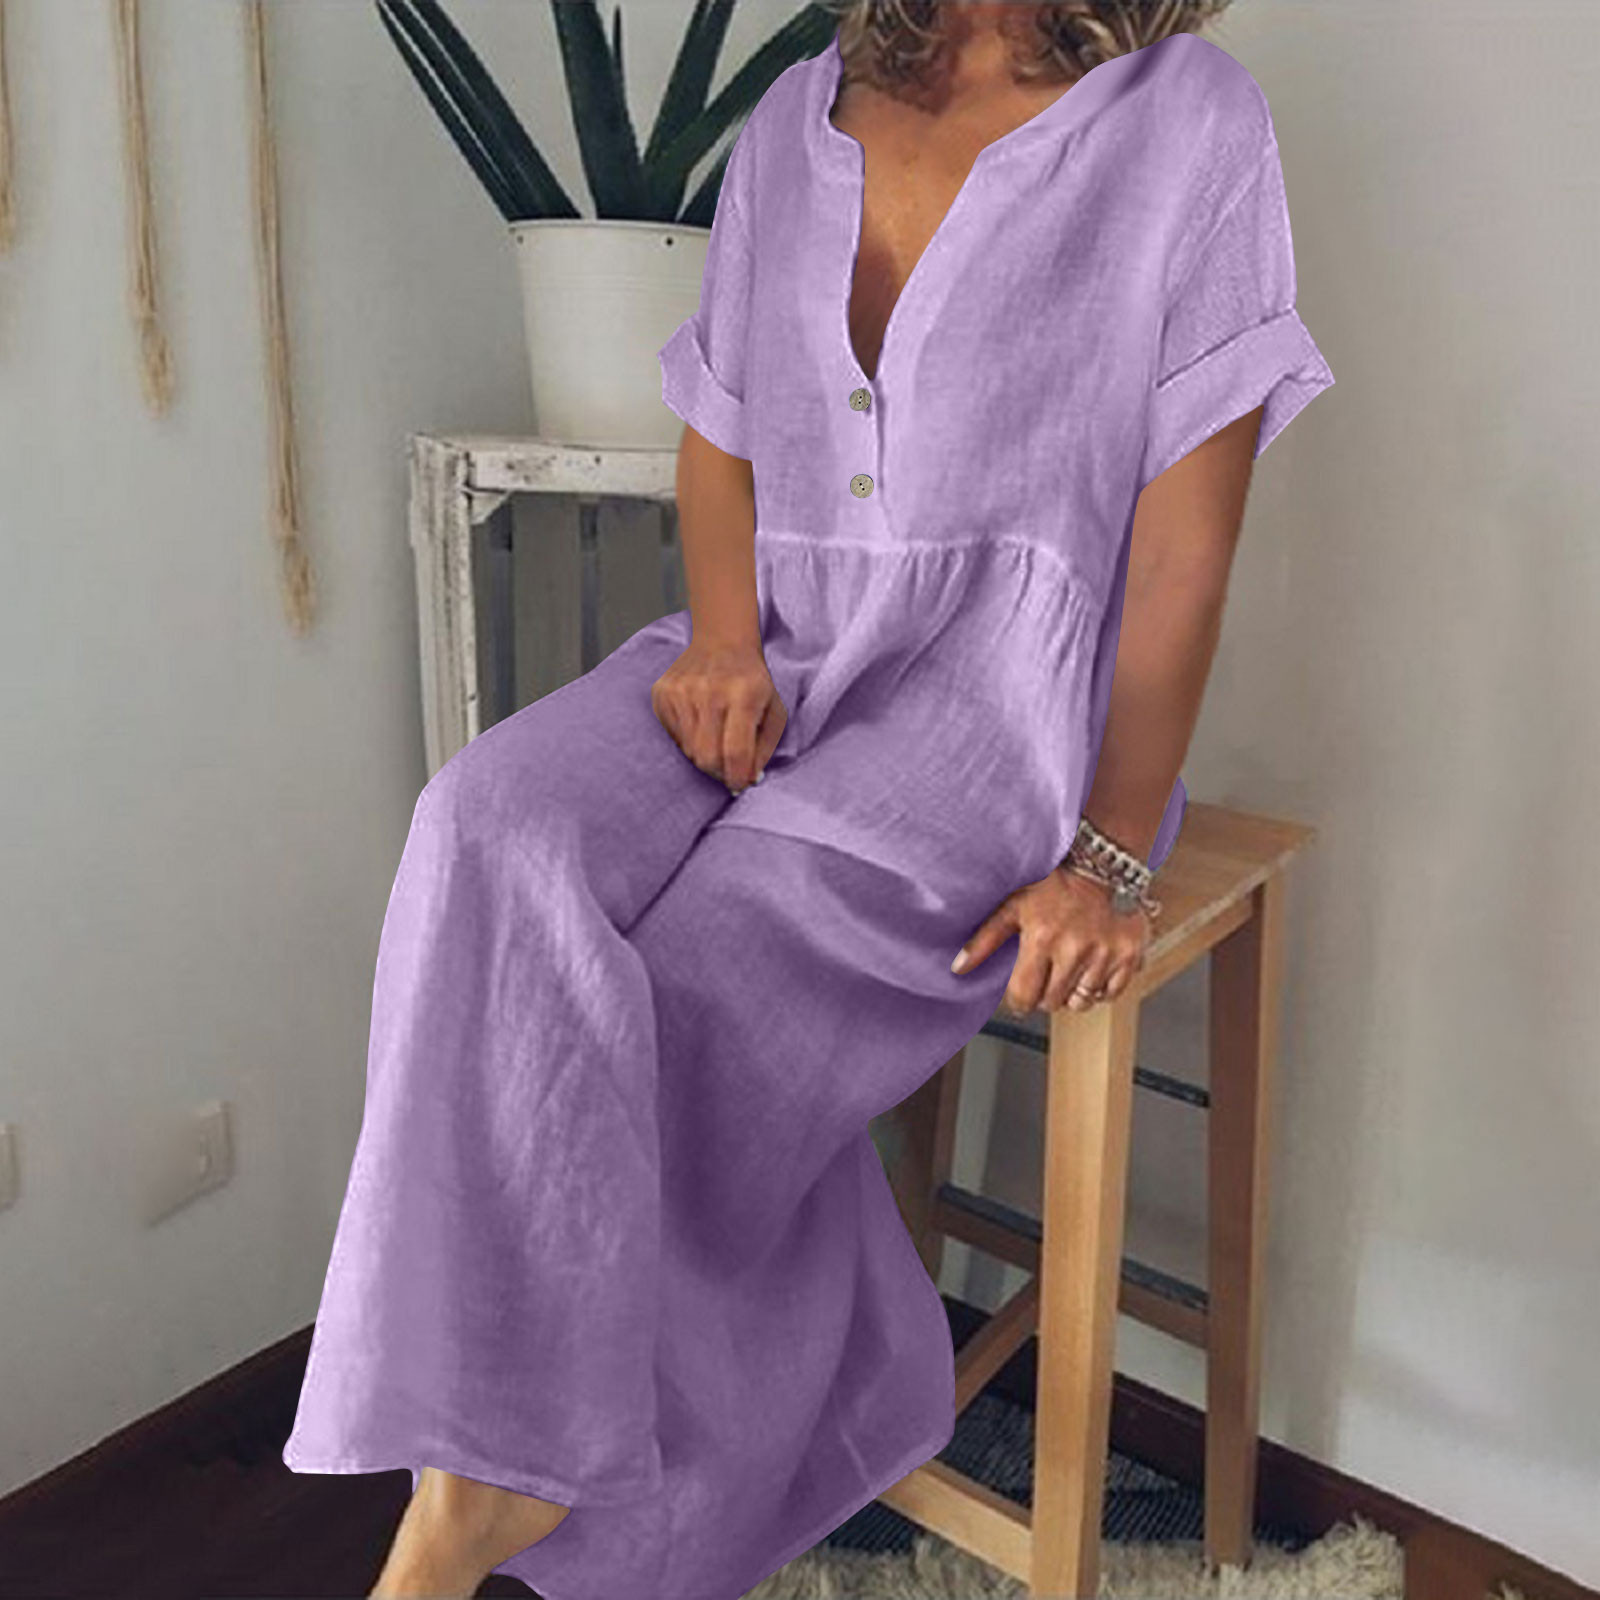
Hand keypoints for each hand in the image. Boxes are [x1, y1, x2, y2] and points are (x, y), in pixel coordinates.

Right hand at [650, 636, 787, 792]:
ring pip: (688, 750)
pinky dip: (687, 741)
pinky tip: (700, 725)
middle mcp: (709, 691)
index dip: (737, 777)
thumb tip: (748, 779)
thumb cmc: (752, 682)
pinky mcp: (662, 694)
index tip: (740, 785)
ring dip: (704, 756)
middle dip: (719, 772)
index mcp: (743, 694)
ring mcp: (681, 691)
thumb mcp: (774, 711)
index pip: (736, 751)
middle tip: (729, 768)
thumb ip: (765, 748)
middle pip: (707, 756)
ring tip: (716, 740)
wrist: (722, 644)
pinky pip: (673, 737)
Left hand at [949, 864, 1151, 1013]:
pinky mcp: (1130, 956)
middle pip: (1052, 1003)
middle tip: (1047, 973)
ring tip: (1069, 969)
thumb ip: (984, 939)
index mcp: (1042, 938)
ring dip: (1072, 992)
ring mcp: (1105, 955)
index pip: (1024, 997)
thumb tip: (958, 969)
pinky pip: (1110, 994)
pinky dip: (1100, 989)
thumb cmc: (1055, 884)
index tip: (1022, 991)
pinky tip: (1091, 969)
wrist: (1104, 864)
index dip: (1019, 999)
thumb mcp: (1014, 904)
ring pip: (1082, 1002)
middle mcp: (1075, 950)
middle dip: (1045, 994)